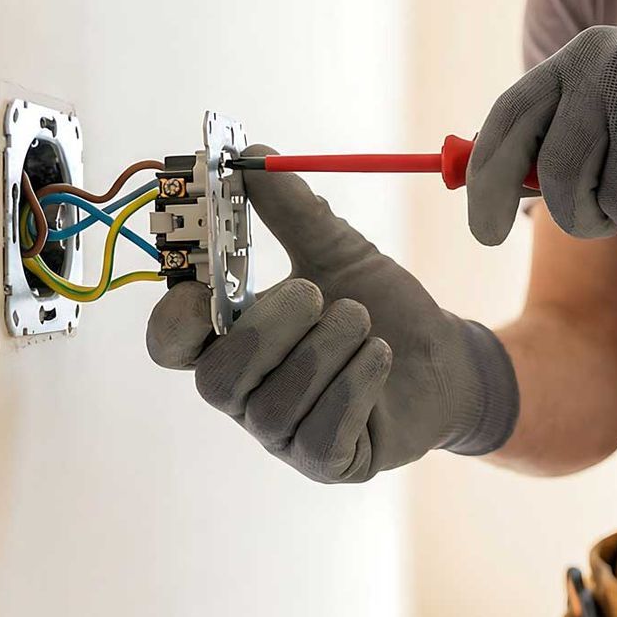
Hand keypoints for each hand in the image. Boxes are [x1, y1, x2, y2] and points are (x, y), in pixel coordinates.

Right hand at [146, 145, 517, 481]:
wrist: (446, 357)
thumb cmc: (379, 306)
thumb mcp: (337, 249)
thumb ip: (292, 208)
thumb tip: (252, 154)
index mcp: (231, 339)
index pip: (170, 343)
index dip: (178, 316)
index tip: (211, 280)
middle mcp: (246, 392)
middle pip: (216, 378)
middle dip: (269, 328)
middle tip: (317, 292)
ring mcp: (282, 434)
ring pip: (273, 406)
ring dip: (326, 351)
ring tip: (364, 320)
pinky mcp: (326, 462)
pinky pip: (319, 435)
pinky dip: (353, 385)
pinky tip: (380, 356)